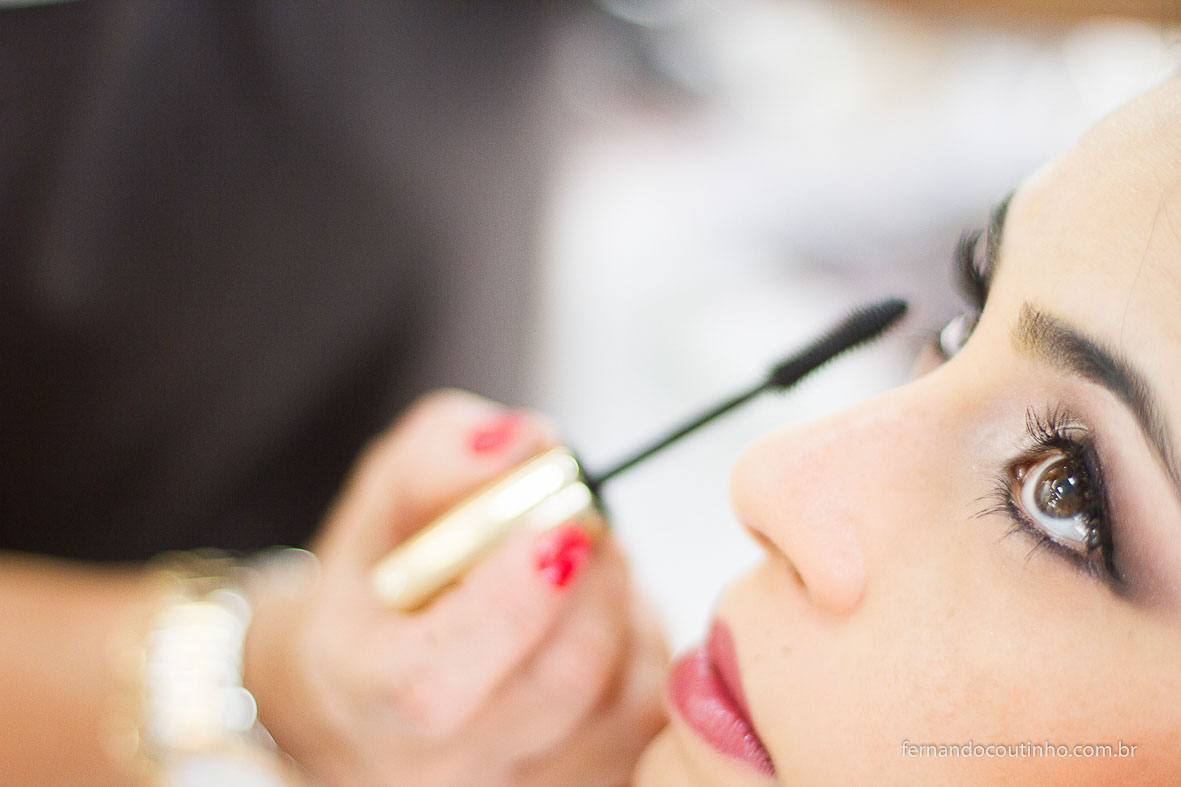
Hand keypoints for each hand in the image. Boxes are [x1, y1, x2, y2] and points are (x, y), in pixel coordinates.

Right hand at [244, 390, 667, 785]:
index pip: (435, 682)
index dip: (509, 602)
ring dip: (622, 604)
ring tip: (586, 559)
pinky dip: (641, 645)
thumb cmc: (384, 579)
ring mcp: (514, 786)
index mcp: (363, 691)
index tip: (559, 522)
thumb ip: (441, 457)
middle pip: (557, 683)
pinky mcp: (582, 783)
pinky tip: (599, 614)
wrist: (382, 677)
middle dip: (595, 578)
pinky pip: (649, 716)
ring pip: (621, 698)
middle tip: (586, 518)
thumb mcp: (385, 498)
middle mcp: (436, 765)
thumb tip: (527, 443)